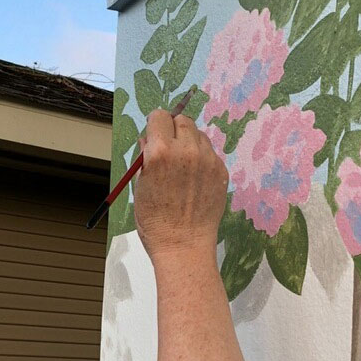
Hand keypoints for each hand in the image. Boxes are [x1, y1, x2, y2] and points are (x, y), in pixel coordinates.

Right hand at [133, 110, 228, 262]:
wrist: (183, 244)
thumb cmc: (154, 220)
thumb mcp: (139, 186)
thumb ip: (144, 158)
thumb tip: (147, 140)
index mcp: (160, 152)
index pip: (159, 116)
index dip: (155, 125)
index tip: (154, 135)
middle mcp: (186, 150)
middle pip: (182, 120)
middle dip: (173, 129)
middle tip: (169, 148)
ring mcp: (207, 160)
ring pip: (198, 134)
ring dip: (189, 142)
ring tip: (182, 165)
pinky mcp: (221, 171)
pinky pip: (210, 152)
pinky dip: (201, 158)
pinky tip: (194, 179)